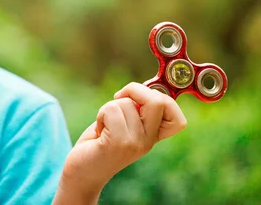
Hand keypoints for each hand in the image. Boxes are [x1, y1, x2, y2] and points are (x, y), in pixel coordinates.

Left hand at [58, 83, 186, 199]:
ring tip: (105, 125)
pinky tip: (100, 130)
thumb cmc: (99, 143)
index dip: (165, 101)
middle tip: (119, 98)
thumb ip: (136, 109)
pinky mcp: (118, 143)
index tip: (142, 99)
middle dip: (135, 90)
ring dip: (109, 107)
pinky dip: (101, 114)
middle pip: (158, 101)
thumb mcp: (124, 124)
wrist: (82, 173)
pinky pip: (111, 110)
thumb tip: (143, 88)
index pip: (178, 120)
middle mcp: (148, 141)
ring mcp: (135, 143)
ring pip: (127, 102)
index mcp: (153, 136)